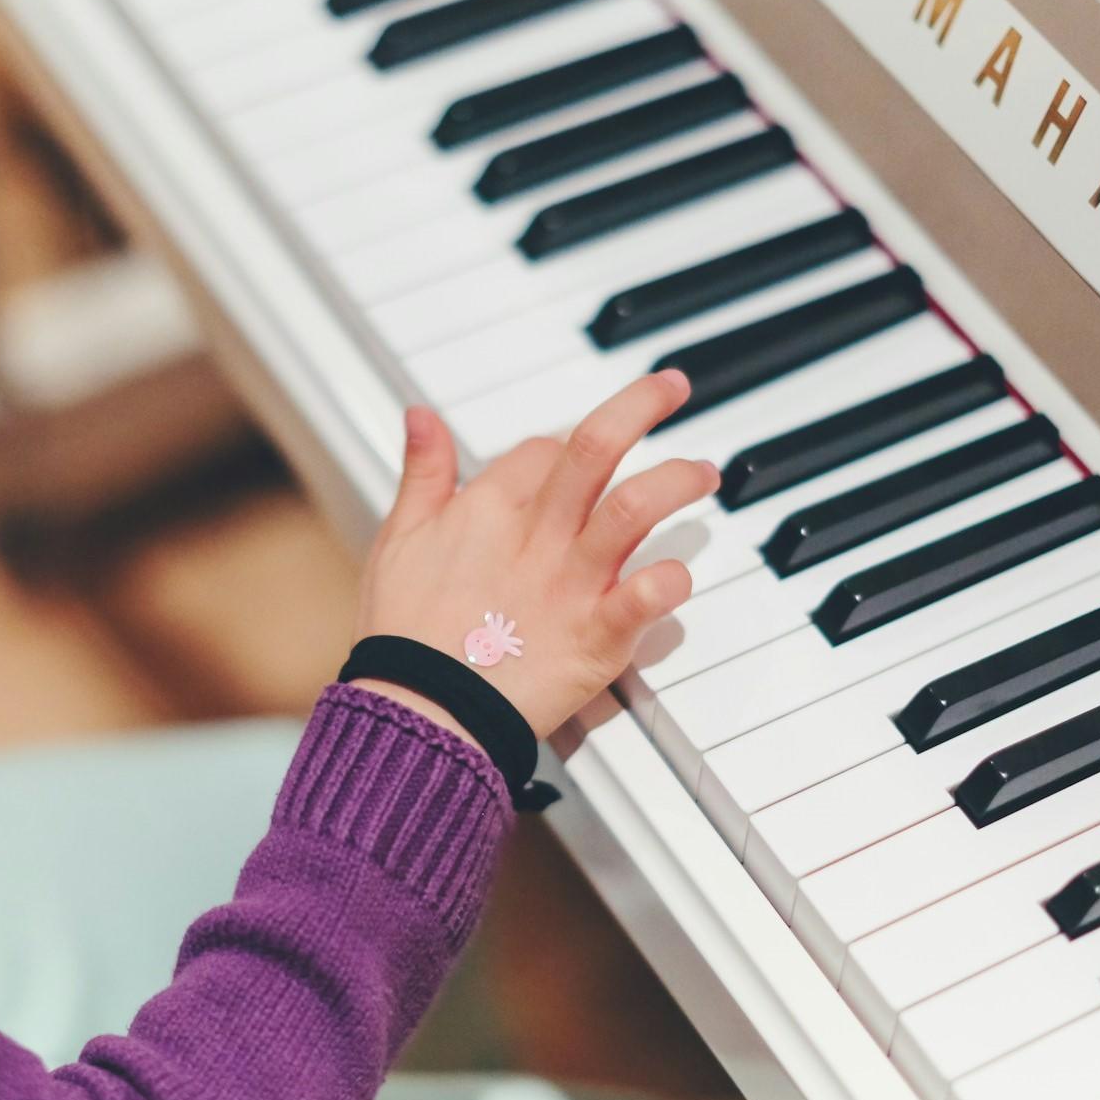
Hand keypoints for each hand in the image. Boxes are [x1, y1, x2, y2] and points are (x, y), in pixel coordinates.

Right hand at [353, 371, 719, 741]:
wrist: (416, 713)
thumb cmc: (403, 634)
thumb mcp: (397, 540)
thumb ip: (422, 475)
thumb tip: (420, 415)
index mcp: (487, 508)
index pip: (544, 451)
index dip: (566, 449)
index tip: (582, 463)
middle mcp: (536, 534)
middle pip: (595, 448)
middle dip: (641, 406)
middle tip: (673, 387)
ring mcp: (569, 583)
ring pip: (633, 508)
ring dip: (675, 481)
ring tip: (702, 473)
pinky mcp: (594, 636)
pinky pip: (642, 599)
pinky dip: (668, 583)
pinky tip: (679, 575)